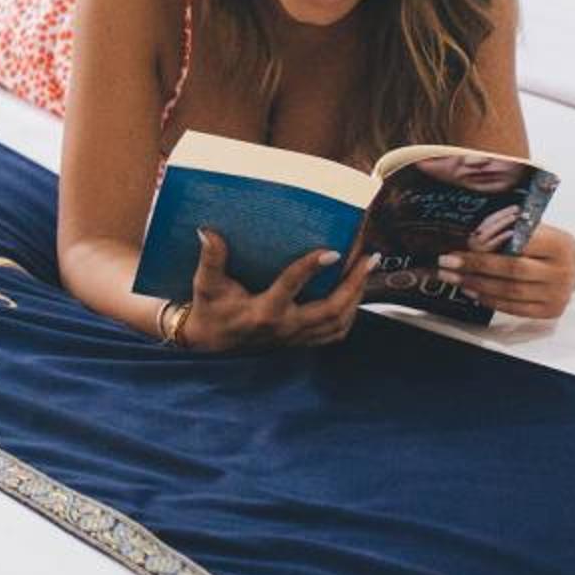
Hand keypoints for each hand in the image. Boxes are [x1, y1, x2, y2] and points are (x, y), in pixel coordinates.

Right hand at [171, 230, 376, 351]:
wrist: (211, 343)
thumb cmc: (211, 310)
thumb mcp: (206, 284)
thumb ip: (210, 259)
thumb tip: (207, 231)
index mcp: (263, 311)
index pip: (291, 287)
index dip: (311, 268)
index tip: (332, 250)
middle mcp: (285, 327)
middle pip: (330, 310)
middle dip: (353, 284)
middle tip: (368, 258)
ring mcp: (296, 337)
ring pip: (338, 322)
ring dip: (356, 296)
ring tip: (366, 269)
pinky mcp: (301, 341)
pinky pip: (335, 332)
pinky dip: (350, 313)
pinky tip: (355, 294)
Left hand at [438, 222, 574, 320]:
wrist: (573, 264)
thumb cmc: (547, 243)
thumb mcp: (535, 228)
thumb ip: (509, 230)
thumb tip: (470, 238)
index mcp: (558, 244)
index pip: (520, 244)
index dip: (490, 244)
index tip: (463, 243)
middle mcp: (561, 271)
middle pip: (512, 270)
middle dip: (475, 266)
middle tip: (447, 262)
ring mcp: (557, 294)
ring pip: (510, 291)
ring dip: (477, 285)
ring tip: (454, 278)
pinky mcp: (550, 311)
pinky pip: (515, 308)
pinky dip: (490, 300)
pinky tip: (472, 292)